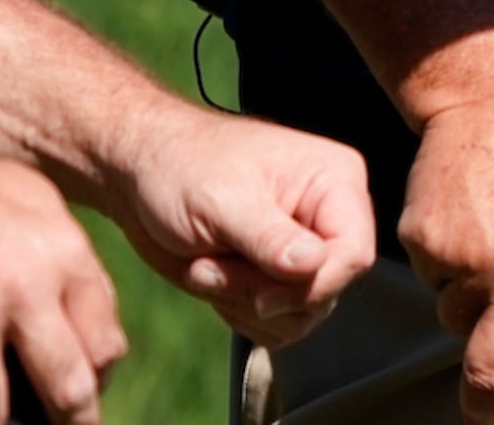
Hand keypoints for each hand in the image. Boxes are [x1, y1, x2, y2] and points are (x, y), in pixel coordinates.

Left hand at [92, 93, 378, 349]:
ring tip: (204, 266)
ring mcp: (304, 251)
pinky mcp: (278, 278)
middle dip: (263, 294)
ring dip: (244, 304)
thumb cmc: (181, 167)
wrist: (139, 176)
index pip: (354, 254)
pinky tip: (210, 276)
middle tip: (210, 268)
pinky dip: (238, 314)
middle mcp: (328, 218)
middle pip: (327, 292)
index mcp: (334, 180)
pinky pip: (279, 325)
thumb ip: (271, 237)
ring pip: (302, 316)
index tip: (259, 296)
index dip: (313, 285)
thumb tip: (316, 264)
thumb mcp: (224, 201)